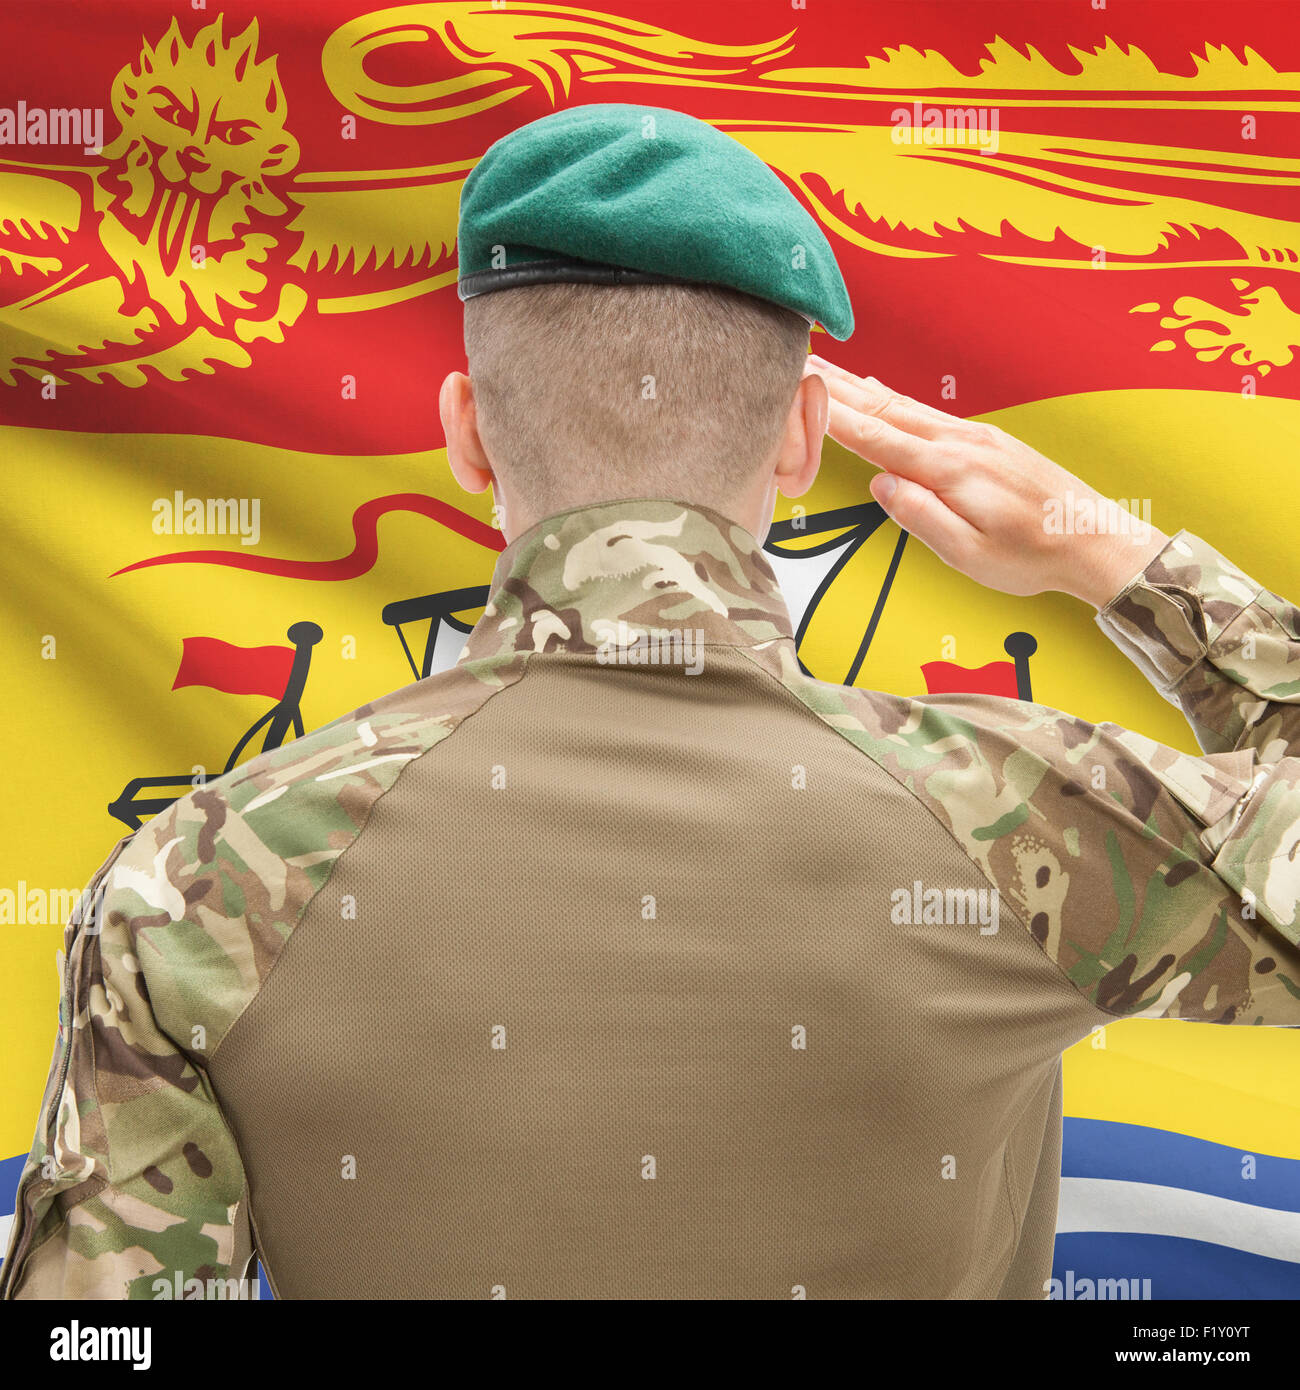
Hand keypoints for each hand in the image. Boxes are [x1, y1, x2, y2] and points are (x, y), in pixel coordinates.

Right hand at [804, 355, 1170, 609]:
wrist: (1094, 539)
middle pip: (883, 408)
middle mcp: (960, 442)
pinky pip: (925, 411)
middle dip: (834, 386)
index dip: (830, 415)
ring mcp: (975, 436)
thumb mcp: (970, 555)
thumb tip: (881, 485)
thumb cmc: (1032, 556)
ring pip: (902, 404)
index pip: (875, 437)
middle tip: (795, 361)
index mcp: (949, 471)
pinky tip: (878, 391)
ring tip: (823, 368)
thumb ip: (922, 517)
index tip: (795, 391)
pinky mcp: (986, 439)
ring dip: (858, 385)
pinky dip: (891, 397)